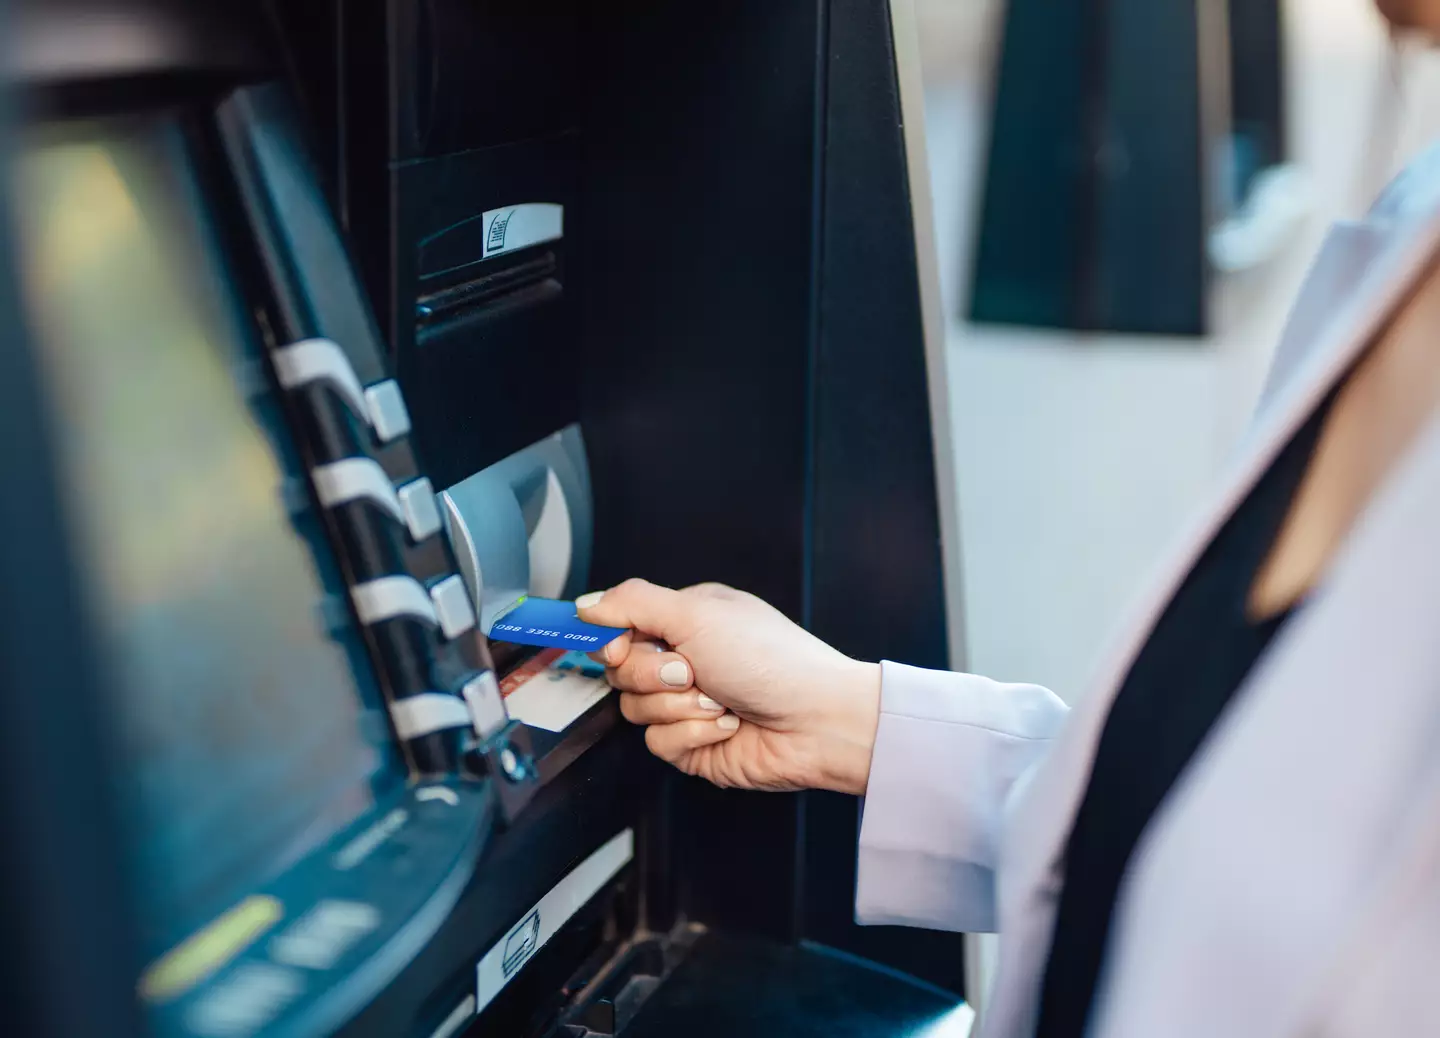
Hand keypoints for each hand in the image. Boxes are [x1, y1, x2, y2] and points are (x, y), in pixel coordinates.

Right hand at [577, 579, 880, 794]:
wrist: (817, 721)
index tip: (615, 645)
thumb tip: (587, 603)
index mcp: (686, 619)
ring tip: (719, 698)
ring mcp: (687, 704)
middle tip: (691, 670)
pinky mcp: (693, 744)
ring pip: (634, 709)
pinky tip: (726, 724)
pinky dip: (692, 733)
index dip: (610, 639)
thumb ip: (633, 603)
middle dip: (652, 673)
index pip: (619, 625)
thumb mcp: (697, 613)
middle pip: (620, 670)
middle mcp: (685, 659)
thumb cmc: (774, 660)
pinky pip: (658, 743)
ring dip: (678, 706)